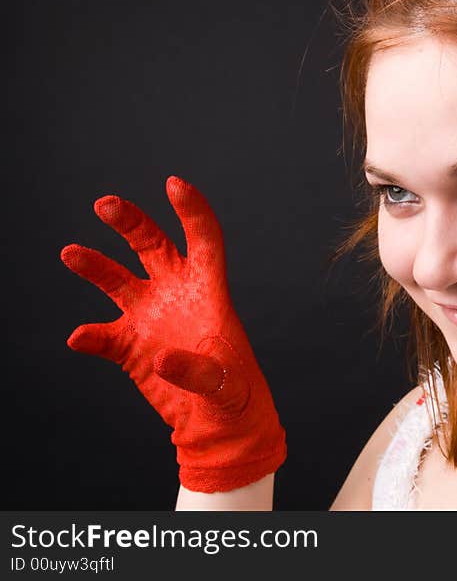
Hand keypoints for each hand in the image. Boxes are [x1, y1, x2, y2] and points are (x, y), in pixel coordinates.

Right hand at [61, 176, 285, 492]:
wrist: (214, 424)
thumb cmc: (234, 396)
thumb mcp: (228, 384)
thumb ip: (201, 371)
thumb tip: (165, 358)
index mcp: (209, 291)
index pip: (203, 239)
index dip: (191, 210)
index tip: (174, 184)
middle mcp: (176, 293)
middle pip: (151, 245)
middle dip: (130, 221)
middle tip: (105, 204)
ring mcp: (150, 317)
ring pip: (117, 279)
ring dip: (94, 265)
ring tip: (71, 253)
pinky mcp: (130, 346)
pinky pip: (102, 334)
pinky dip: (89, 336)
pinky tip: (80, 339)